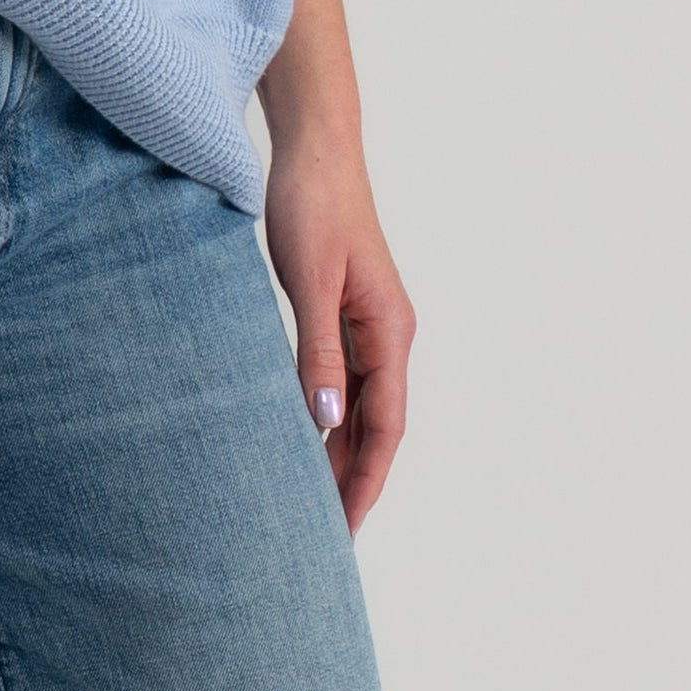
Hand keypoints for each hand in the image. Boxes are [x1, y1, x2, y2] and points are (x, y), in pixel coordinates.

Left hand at [263, 127, 414, 529]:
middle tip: (321, 540)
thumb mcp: (311, 282)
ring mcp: (367, 327)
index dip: (364, 484)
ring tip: (308, 505)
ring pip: (358, 410)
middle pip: (376, 429)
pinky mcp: (343, 316)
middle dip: (352, 484)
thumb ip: (317, 351)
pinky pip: (340, 384)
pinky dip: (325, 420)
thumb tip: (325, 421)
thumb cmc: (313, 205)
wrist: (315, 150)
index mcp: (390, 333)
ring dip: (338, 456)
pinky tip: (300, 442)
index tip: (344, 531)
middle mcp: (387, 336)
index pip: (384, 430)